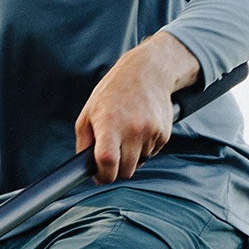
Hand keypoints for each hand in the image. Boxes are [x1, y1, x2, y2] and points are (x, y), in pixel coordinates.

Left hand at [74, 31, 199, 182]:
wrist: (146, 72)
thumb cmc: (111, 94)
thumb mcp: (87, 115)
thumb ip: (84, 143)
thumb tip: (85, 167)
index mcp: (110, 125)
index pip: (108, 162)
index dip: (103, 175)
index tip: (100, 175)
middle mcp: (132, 130)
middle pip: (125, 171)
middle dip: (116, 169)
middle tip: (111, 157)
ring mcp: (151, 131)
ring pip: (140, 163)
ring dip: (132, 157)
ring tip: (126, 136)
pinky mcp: (165, 133)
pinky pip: (153, 153)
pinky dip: (145, 148)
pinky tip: (139, 130)